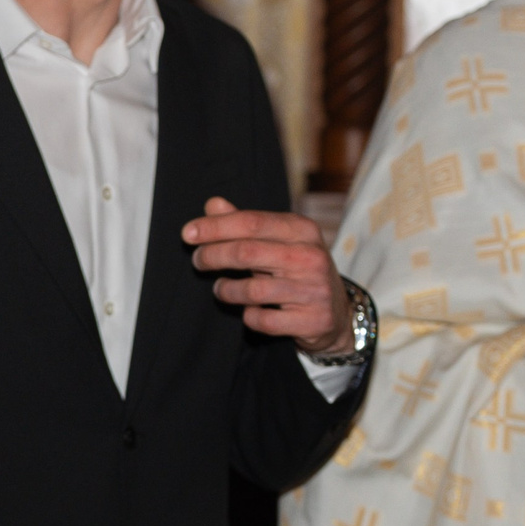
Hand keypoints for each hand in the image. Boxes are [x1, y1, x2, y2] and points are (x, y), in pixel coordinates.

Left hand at [182, 198, 353, 353]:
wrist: (336, 313)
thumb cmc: (298, 270)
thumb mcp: (279, 241)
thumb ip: (245, 224)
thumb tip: (212, 204)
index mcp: (302, 230)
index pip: (251, 222)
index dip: (215, 227)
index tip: (187, 234)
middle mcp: (311, 257)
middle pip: (246, 252)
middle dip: (212, 256)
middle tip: (198, 262)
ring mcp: (314, 290)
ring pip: (252, 290)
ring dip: (226, 290)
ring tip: (221, 289)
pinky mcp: (313, 320)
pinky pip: (263, 321)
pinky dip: (249, 317)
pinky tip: (249, 311)